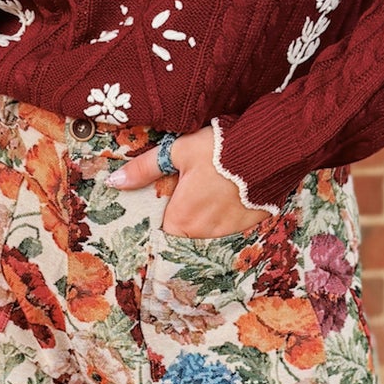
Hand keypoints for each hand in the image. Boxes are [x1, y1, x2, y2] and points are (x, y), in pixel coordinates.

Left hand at [104, 125, 274, 238]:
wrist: (269, 149)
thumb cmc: (219, 149)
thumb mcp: (178, 152)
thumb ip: (144, 169)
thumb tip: (114, 182)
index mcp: (181, 219)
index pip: (162, 231)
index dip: (162, 218)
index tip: (165, 206)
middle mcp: (204, 233)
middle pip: (186, 232)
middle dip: (184, 216)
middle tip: (190, 191)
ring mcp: (230, 231)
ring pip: (209, 230)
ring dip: (207, 217)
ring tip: (211, 190)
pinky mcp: (251, 225)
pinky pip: (232, 225)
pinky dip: (229, 214)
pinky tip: (231, 194)